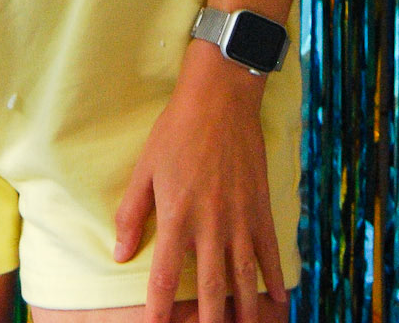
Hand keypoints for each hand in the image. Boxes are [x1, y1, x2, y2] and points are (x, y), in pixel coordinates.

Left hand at [113, 42, 288, 321]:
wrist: (221, 97)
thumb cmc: (176, 130)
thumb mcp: (146, 168)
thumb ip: (132, 213)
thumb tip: (120, 254)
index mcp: (176, 216)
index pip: (165, 277)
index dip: (159, 311)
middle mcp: (210, 224)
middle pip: (211, 288)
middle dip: (209, 322)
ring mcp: (239, 218)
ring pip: (244, 277)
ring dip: (245, 311)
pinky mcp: (260, 207)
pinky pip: (270, 252)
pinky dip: (274, 279)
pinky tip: (278, 301)